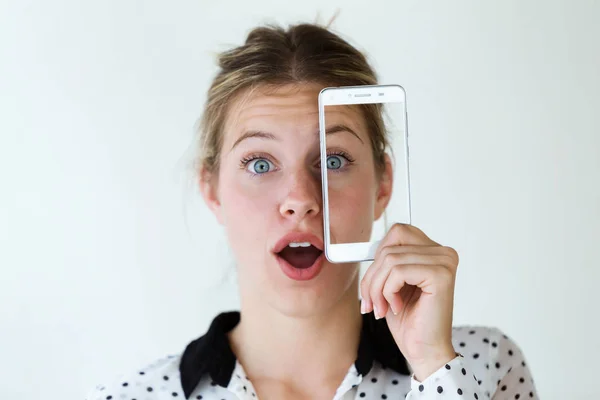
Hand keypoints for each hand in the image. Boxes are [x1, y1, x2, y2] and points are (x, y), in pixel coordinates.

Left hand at [360, 223, 459, 380]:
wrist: (423, 350)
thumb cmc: (409, 320)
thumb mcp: (391, 282)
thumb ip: (387, 260)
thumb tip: (366, 247)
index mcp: (434, 251)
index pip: (398, 232)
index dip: (378, 255)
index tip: (373, 282)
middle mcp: (443, 253)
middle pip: (390, 247)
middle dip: (372, 276)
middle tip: (372, 301)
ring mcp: (444, 262)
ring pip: (390, 260)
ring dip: (377, 288)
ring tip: (382, 307)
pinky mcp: (441, 275)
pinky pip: (398, 272)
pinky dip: (388, 292)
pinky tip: (397, 307)